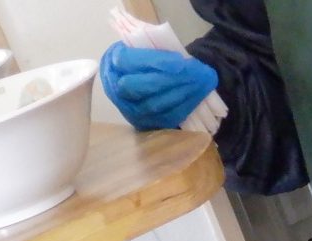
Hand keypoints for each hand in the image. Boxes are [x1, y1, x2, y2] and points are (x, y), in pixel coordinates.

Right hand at [100, 43, 217, 131]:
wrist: (149, 77)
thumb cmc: (149, 58)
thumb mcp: (149, 46)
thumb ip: (157, 48)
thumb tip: (182, 62)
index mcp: (111, 62)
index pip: (127, 61)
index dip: (154, 61)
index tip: (179, 61)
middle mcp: (113, 87)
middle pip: (138, 86)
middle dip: (168, 80)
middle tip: (194, 74)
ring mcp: (127, 109)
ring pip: (152, 105)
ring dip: (180, 94)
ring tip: (200, 84)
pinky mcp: (142, 123)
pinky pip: (163, 119)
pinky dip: (182, 108)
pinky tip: (196, 97)